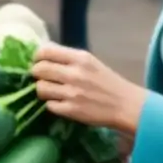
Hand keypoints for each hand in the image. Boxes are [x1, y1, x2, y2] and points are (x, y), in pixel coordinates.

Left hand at [31, 43, 147, 133]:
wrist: (125, 105)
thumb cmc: (108, 82)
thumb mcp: (91, 62)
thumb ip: (69, 58)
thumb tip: (44, 54)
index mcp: (79, 58)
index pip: (46, 51)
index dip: (37, 57)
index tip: (39, 61)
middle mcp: (74, 73)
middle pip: (39, 69)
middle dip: (36, 73)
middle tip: (42, 77)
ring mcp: (72, 93)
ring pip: (40, 88)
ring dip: (42, 90)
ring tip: (51, 91)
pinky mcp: (71, 110)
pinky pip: (49, 105)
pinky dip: (52, 104)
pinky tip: (60, 102)